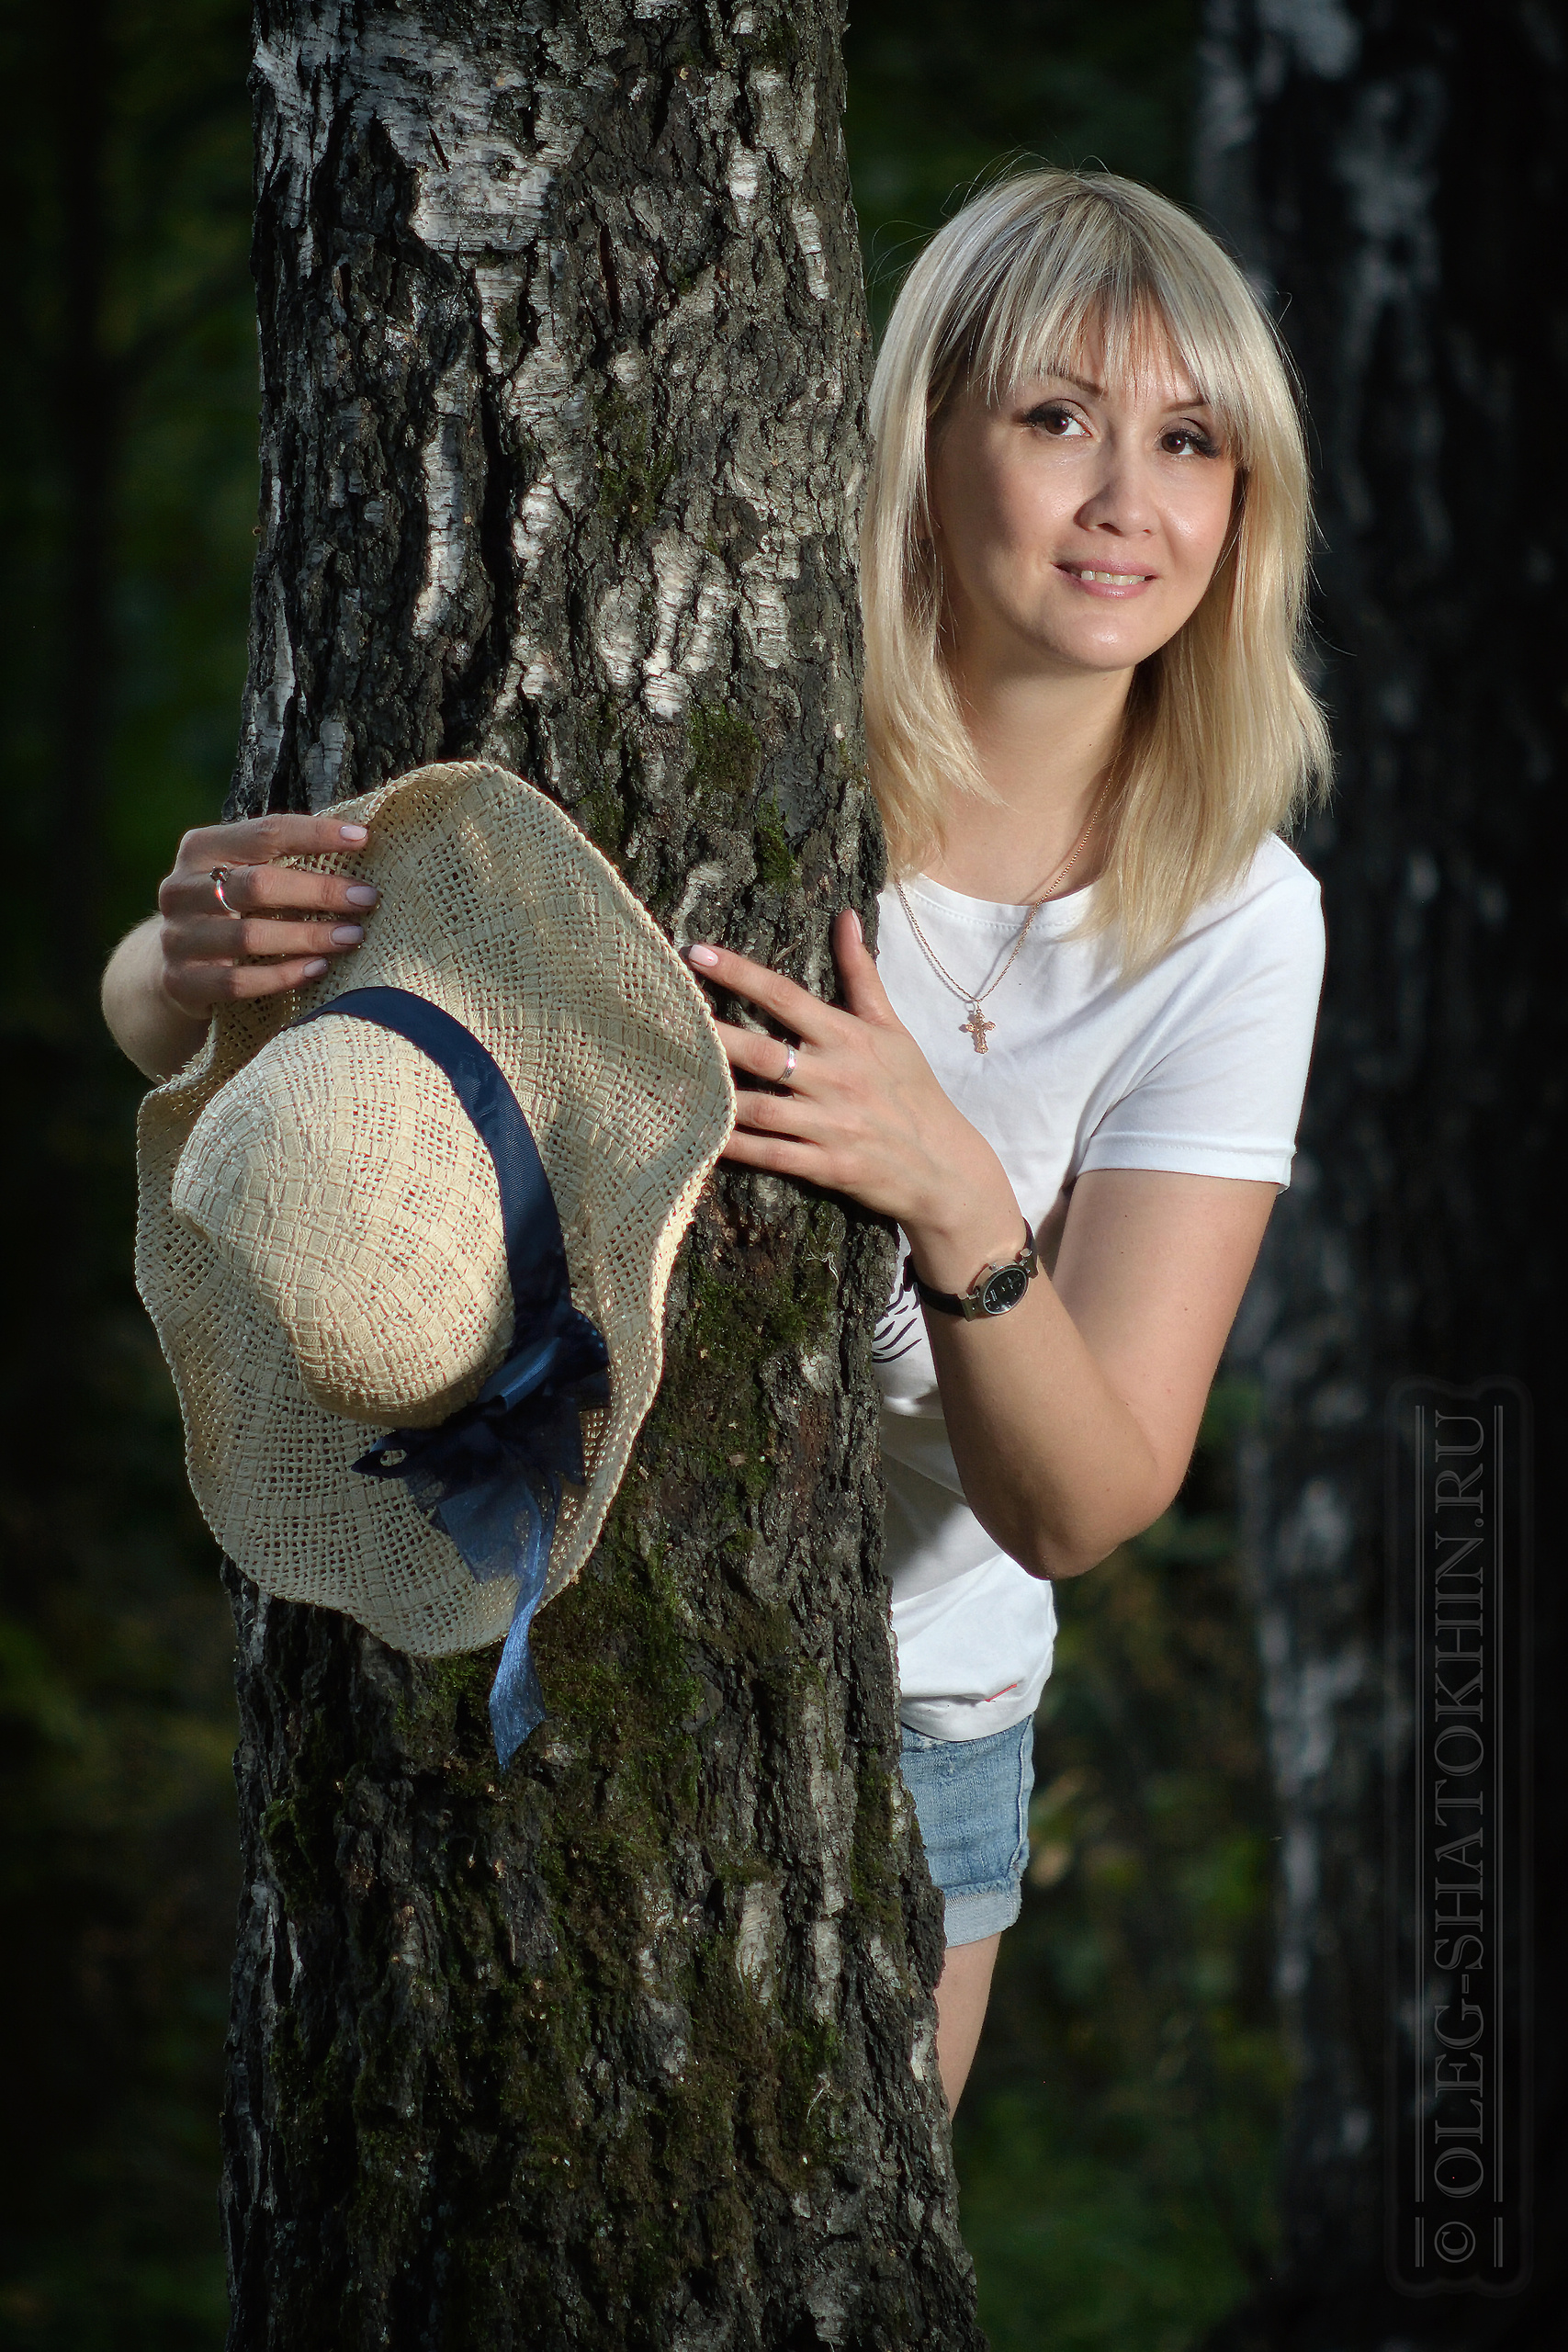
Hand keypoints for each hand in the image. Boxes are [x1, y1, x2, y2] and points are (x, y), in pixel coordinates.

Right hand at [155, 812, 378, 1017]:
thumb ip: (280, 858)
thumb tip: (358, 841)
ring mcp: (178, 937)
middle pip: (258, 885)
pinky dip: (284, 976)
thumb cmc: (228, 911)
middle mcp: (181, 889)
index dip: (316, 834)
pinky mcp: (181, 982)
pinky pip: (240, 982)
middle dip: (320, 891)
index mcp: (201, 849)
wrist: (169, 967)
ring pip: (250, 937)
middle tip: (367, 898)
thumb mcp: (240, 874)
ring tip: (352, 936)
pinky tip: (319, 969)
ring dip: (309, 937)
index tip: (362, 839)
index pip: (264, 833)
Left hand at [686, 909, 1019, 1271]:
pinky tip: (698, 1136)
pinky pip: (769, 1153)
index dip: (739, 973)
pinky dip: (734, 1146)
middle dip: (711, 1034)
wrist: (945, 1167)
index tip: (696, 953)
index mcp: (848, 1038)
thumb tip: (846, 916)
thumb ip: (862, 975)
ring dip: (712, 1095)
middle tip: (659, 1016)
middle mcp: (835, 1077)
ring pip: (757, 1107)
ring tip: (665, 1079)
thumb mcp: (892, 1029)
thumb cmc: (913, 1091)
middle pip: (760, 1051)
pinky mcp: (825, 1165)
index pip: (786, 996)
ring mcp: (829, 1123)